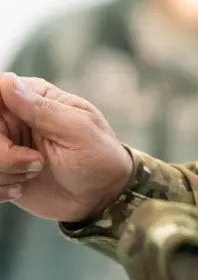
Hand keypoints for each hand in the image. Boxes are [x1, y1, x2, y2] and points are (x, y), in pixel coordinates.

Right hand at [0, 73, 132, 220]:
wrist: (104, 198)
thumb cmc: (101, 159)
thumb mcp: (77, 130)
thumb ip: (41, 107)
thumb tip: (6, 81)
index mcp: (33, 98)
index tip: (8, 132)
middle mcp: (14, 120)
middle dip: (2, 152)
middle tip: (34, 162)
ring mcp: (7, 147)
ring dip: (3, 172)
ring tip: (35, 173)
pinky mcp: (4, 173)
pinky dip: (0, 189)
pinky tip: (22, 189)